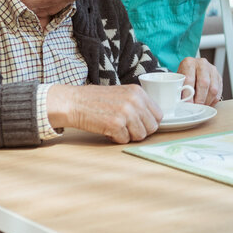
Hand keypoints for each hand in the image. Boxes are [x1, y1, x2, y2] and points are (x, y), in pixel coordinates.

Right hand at [47, 84, 161, 143]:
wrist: (74, 102)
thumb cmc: (97, 100)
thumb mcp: (122, 94)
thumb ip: (138, 104)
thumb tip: (153, 121)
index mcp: (138, 92)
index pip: (158, 115)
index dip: (149, 122)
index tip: (139, 123)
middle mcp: (135, 101)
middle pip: (152, 127)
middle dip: (140, 131)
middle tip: (126, 127)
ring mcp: (126, 113)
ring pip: (140, 136)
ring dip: (128, 135)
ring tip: (116, 127)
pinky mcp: (115, 125)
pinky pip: (125, 140)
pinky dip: (116, 138)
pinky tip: (107, 130)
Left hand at [177, 57, 222, 104]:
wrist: (192, 69)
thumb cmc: (184, 76)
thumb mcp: (178, 79)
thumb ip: (179, 88)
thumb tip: (180, 102)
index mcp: (189, 63)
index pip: (189, 79)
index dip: (188, 94)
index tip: (187, 104)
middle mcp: (202, 64)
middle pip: (204, 83)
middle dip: (199, 99)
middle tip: (195, 107)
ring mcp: (212, 70)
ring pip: (213, 89)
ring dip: (207, 101)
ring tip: (201, 106)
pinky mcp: (219, 77)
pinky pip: (219, 92)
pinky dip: (213, 101)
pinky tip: (207, 103)